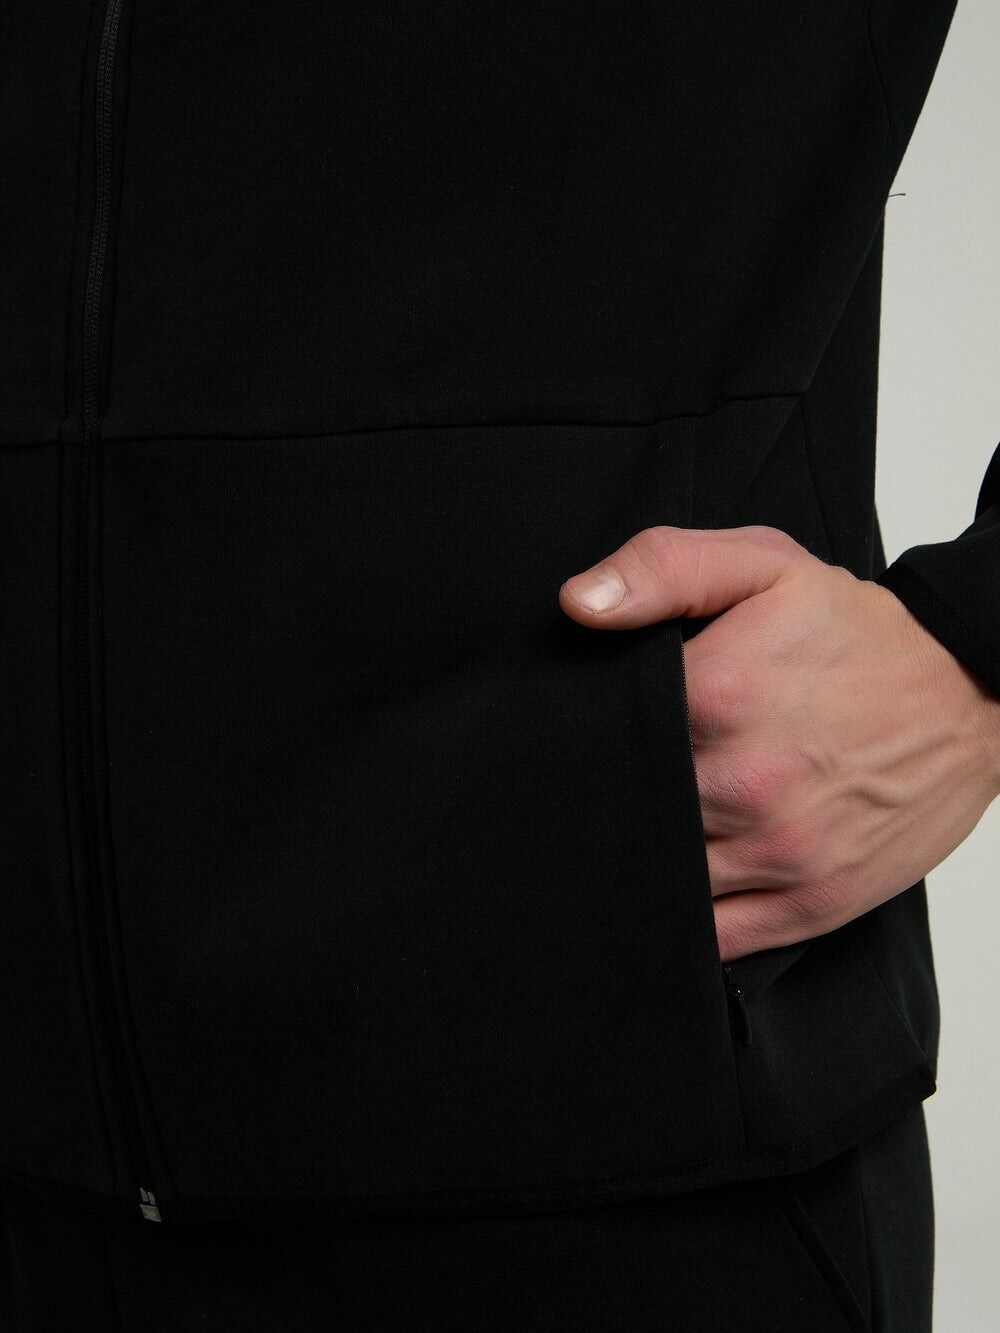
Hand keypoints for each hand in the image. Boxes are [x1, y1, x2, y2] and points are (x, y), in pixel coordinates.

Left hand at [559, 525, 999, 962]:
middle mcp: (744, 783)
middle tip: (609, 782)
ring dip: (640, 859)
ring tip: (641, 828)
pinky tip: (673, 884)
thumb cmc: (857, 633)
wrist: (971, 694)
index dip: (582, 736)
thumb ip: (662, 569)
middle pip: (623, 811)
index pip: (601, 735)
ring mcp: (778, 853)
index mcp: (719, 695)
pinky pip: (709, 938)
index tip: (585, 732)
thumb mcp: (763, 565)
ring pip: (659, 878)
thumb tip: (577, 604)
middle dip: (608, 798)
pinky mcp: (809, 904)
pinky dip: (681, 918)